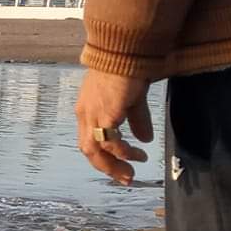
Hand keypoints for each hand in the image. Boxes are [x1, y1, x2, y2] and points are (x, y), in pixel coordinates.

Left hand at [75, 70, 155, 184]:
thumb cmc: (126, 69)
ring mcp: (92, 115)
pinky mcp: (104, 114)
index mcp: (88, 110)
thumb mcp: (132, 99)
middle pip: (89, 151)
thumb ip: (136, 120)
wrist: (124, 51)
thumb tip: (145, 139)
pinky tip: (136, 155)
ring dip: (113, 166)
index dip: (103, 157)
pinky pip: (110, 142)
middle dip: (107, 168)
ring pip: (95, 151)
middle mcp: (85, 114)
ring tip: (131, 174)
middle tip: (125, 179)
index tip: (119, 168)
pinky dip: (122, 152)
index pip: (89, 140)